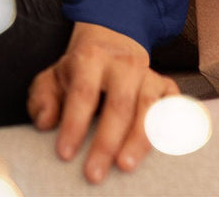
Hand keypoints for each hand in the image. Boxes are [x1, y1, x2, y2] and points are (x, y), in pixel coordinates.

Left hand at [27, 21, 178, 182]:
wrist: (111, 45)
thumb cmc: (79, 72)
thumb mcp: (53, 77)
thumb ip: (42, 98)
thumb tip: (44, 122)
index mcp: (91, 58)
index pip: (82, 94)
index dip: (73, 124)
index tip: (64, 153)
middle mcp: (123, 64)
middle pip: (118, 105)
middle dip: (106, 142)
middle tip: (94, 174)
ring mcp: (149, 74)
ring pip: (149, 108)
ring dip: (139, 141)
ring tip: (125, 167)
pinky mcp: (167, 86)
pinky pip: (176, 108)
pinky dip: (174, 128)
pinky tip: (166, 150)